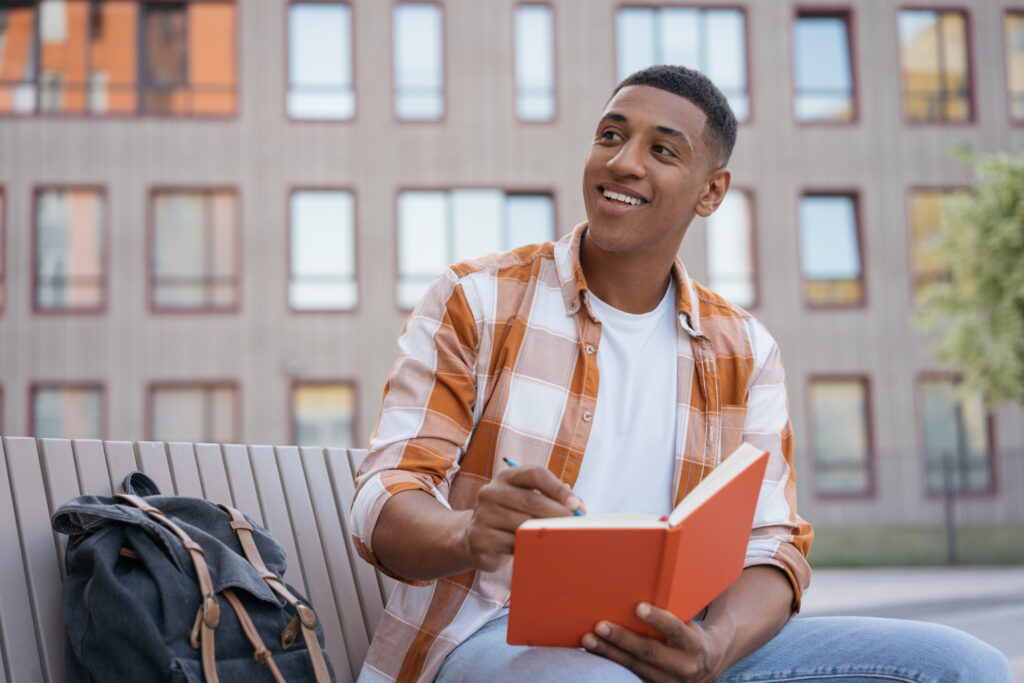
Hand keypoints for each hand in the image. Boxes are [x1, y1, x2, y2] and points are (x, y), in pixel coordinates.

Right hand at [460, 465, 584, 571]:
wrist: (476, 539)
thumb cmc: (513, 517)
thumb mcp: (528, 502)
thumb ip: (553, 500)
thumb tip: (579, 508)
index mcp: (506, 477)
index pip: (534, 473)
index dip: (557, 488)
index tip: (576, 505)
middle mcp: (490, 491)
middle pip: (531, 500)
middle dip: (558, 514)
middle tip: (576, 527)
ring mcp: (482, 515)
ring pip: (523, 524)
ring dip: (546, 532)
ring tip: (562, 539)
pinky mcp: (479, 538)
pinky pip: (512, 544)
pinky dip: (529, 548)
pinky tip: (539, 549)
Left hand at [582, 603, 727, 682]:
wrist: (707, 666)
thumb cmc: (691, 635)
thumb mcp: (688, 624)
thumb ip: (670, 614)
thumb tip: (638, 592)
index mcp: (694, 645)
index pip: (675, 629)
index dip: (657, 619)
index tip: (639, 607)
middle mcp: (683, 667)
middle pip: (649, 652)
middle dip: (622, 639)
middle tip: (600, 626)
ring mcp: (669, 682)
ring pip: (635, 667)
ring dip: (609, 653)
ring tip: (589, 640)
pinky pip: (630, 675)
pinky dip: (611, 663)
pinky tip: (595, 652)